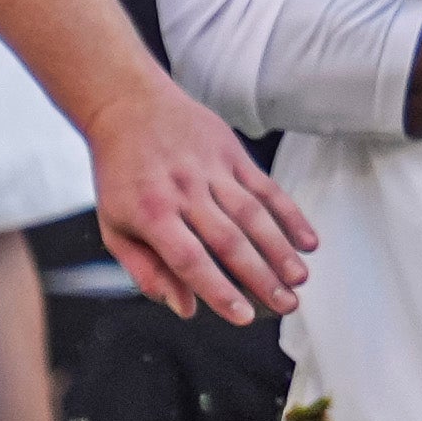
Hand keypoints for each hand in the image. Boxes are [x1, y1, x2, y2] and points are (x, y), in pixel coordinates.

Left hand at [81, 78, 310, 324]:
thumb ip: (145, 271)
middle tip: (287, 306)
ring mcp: (209, 168)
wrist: (126, 103)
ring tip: (299, 279)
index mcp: (151, 212)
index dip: (218, 290)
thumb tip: (184, 308)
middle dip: (261, 277)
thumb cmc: (120, 173)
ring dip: (280, 249)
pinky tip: (307, 240)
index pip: (189, 259)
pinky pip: (264, 185)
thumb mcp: (113, 226)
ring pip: (252, 213)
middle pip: (229, 240)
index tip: (243, 317)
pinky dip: (289, 213)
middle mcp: (183, 189)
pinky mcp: (229, 151)